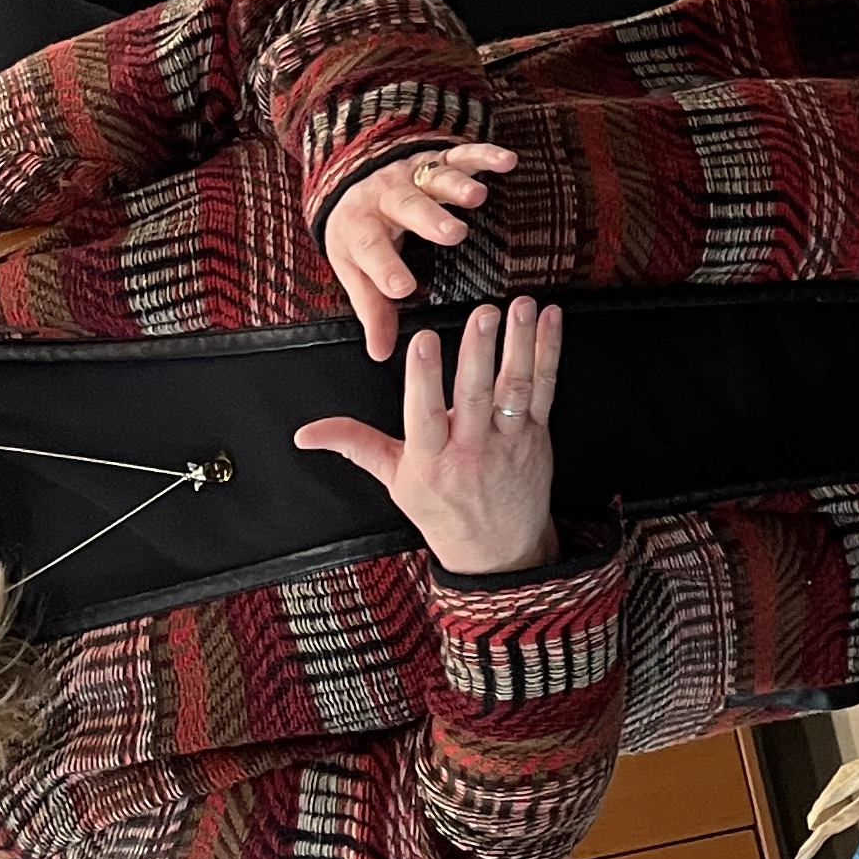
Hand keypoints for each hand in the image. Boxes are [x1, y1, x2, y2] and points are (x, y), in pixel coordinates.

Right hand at [296, 298, 562, 576]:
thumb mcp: (394, 480)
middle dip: (479, 352)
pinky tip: (551, 320)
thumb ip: (356, 445)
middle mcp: (472, 448)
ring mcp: (509, 439)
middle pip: (475, 395)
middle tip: (482, 314)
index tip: (423, 339)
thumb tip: (307, 432)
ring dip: (520, 344)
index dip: (424, 377)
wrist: (497, 551)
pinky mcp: (537, 433)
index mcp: (431, 458)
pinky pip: (545, 388)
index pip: (425, 414)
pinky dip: (549, 352)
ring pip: (515, 388)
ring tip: (522, 306)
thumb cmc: (442, 510)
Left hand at [324, 140, 516, 360]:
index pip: (370, 249)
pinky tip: (508, 162)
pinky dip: (485, 156)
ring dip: (457, 185)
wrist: (353, 179)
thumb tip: (381, 353)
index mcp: (361, 228)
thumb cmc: (360, 233)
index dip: (385, 268)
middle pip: (406, 206)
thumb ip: (372, 308)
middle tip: (453, 233)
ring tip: (477, 197)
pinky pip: (462, 155)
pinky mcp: (437, 159)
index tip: (403, 289)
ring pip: (435, 177)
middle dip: (429, 218)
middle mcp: (387, 198)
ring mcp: (414, 175)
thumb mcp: (355, 269)